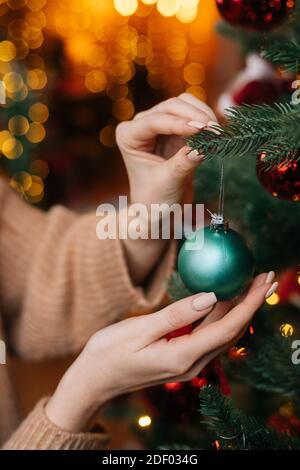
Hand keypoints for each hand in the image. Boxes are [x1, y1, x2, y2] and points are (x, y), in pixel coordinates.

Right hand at [46, 273, 276, 431]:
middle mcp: (192, 363)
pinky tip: (222, 299)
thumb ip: (176, 315)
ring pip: (221, 332)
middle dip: (251, 303)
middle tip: (265, 276)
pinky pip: (207, 335)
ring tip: (250, 283)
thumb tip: (210, 297)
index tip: (264, 280)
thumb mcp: (139, 330)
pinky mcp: (180, 358)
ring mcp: (187, 363)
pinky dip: (219, 315)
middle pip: (231, 330)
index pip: (227, 328)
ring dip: (238, 308)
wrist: (93, 381)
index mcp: (183, 356)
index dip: (249, 303)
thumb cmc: (108, 354)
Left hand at [116, 93, 217, 205]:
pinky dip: (205, 119)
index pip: (154, 121)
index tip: (202, 129)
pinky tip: (216, 132)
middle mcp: (140, 125)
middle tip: (215, 130)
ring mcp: (159, 124)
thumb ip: (184, 162)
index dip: (179, 123)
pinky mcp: (175, 128)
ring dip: (202, 114)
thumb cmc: (155, 198)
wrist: (159, 208)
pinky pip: (192, 114)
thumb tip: (204, 146)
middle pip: (170, 106)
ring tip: (218, 131)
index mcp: (128, 136)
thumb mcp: (169, 181)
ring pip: (182, 105)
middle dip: (194, 115)